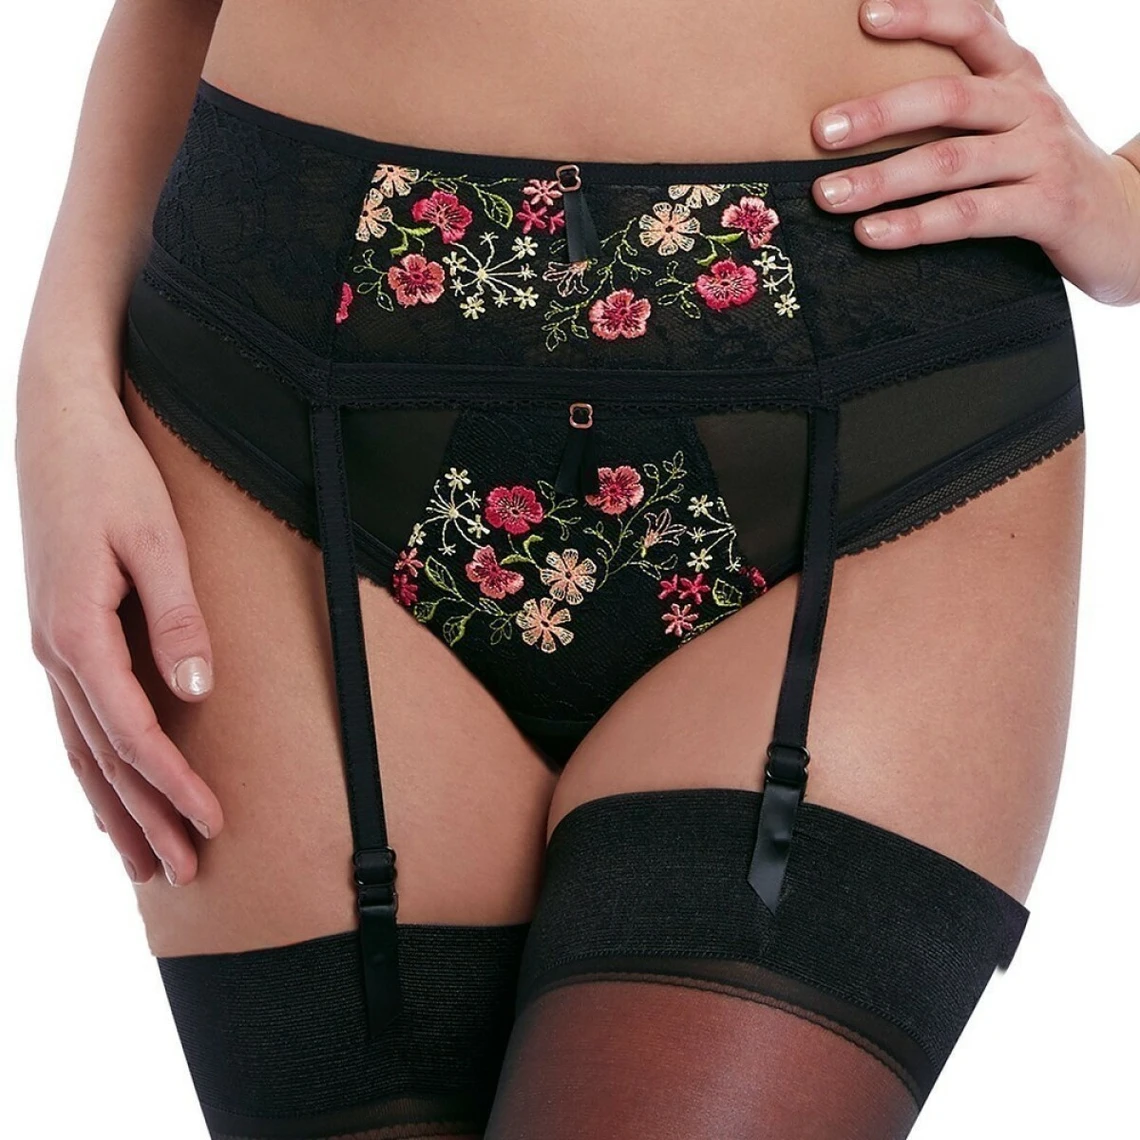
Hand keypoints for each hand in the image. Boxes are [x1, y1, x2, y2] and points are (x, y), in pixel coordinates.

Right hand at [17, 371, 223, 886]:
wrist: (58, 428)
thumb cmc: (111, 478)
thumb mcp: (155, 541)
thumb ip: (177, 618)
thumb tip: (197, 689)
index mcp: (77, 632)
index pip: (132, 731)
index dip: (173, 783)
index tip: (212, 823)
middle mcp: (55, 651)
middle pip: (104, 756)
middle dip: (146, 817)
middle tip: (185, 871)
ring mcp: (50, 646)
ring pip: (83, 748)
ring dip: (116, 806)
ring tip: (147, 861)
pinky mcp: (59, 635)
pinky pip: (74, 719)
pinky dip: (93, 766)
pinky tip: (107, 794)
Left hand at [810, 0, 1139, 305]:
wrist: (1126, 222)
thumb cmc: (1043, 169)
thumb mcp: (1013, 119)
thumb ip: (964, 94)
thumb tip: (874, 93)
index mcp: (1018, 75)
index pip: (973, 25)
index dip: (922, 14)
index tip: (866, 14)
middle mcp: (1031, 106)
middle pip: (948, 97)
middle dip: (878, 113)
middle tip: (821, 130)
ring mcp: (1042, 156)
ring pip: (951, 161)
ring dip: (882, 179)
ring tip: (829, 195)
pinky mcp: (1048, 209)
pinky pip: (970, 216)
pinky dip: (915, 225)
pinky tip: (871, 234)